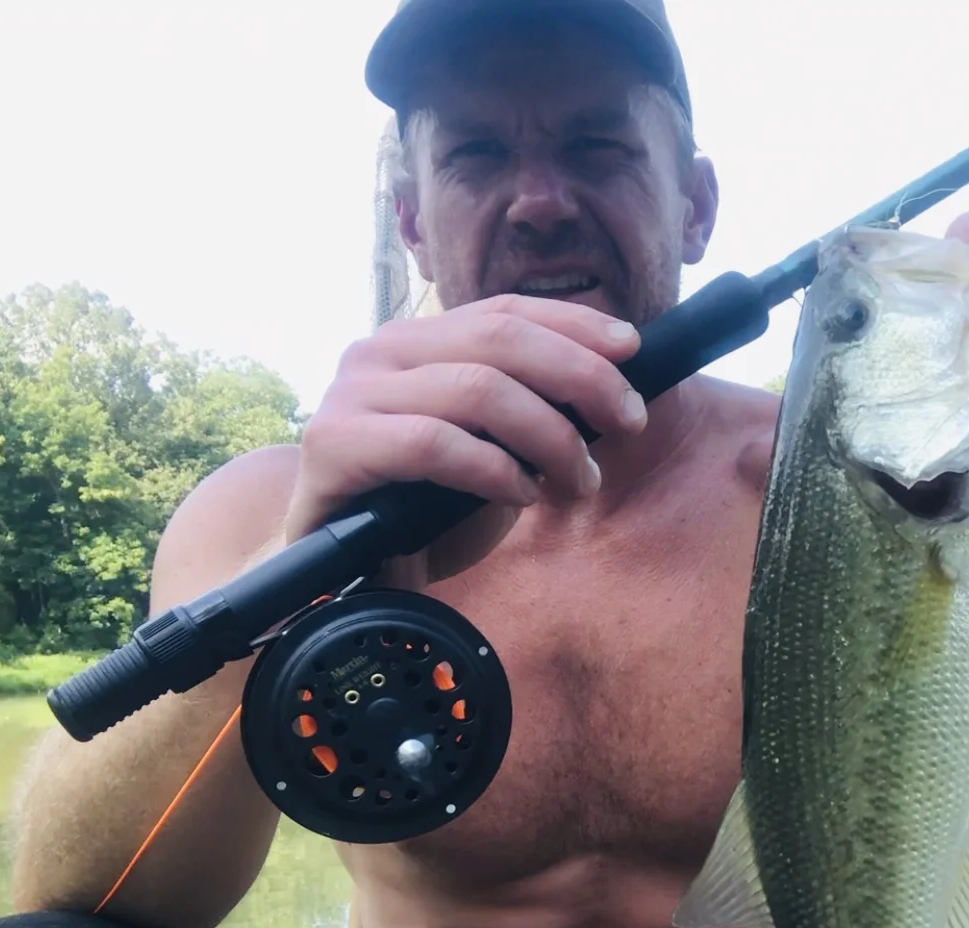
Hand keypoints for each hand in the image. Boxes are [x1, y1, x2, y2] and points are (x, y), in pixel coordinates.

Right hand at [283, 294, 647, 587]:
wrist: (343, 575)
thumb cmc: (424, 509)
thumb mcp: (491, 448)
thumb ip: (530, 408)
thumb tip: (612, 390)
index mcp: (417, 341)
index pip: (504, 310)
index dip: (574, 324)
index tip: (633, 349)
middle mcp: (379, 351)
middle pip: (500, 338)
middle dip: (581, 377)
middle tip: (628, 423)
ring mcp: (351, 395)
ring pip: (478, 389)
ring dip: (550, 436)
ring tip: (581, 481)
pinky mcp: (334, 446)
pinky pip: (435, 444)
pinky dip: (495, 470)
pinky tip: (523, 496)